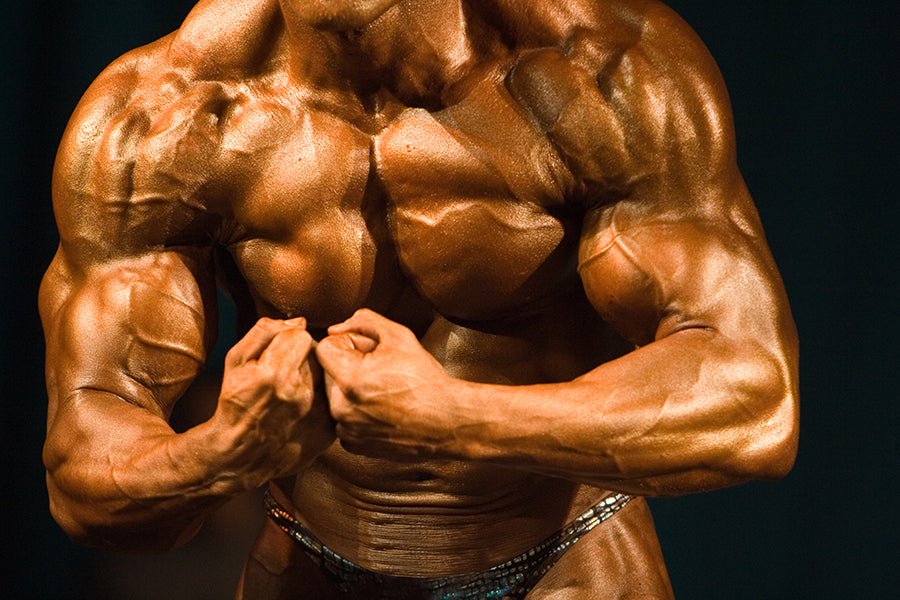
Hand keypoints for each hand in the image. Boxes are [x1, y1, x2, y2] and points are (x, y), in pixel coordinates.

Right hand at [212, 317, 334, 487]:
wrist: (238, 456)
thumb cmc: (234, 404)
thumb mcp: (235, 361)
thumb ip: (264, 332)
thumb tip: (299, 321)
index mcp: (273, 373)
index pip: (301, 335)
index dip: (290, 341)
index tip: (280, 353)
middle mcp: (298, 393)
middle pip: (317, 354)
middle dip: (304, 358)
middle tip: (288, 372)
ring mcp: (315, 414)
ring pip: (328, 376)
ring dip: (316, 377)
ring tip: (296, 390)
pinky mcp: (327, 431)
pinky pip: (335, 400)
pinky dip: (325, 399)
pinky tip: (306, 407)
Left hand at [316, 309, 459, 460]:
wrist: (447, 422)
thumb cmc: (426, 380)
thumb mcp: (399, 336)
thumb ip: (363, 320)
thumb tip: (335, 329)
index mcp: (349, 378)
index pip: (325, 348)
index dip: (348, 343)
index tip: (371, 352)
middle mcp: (341, 407)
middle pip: (329, 372)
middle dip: (350, 367)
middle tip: (382, 372)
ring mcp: (346, 429)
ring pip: (336, 396)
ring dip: (353, 390)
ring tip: (385, 392)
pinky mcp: (353, 444)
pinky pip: (344, 419)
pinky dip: (358, 413)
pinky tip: (383, 410)